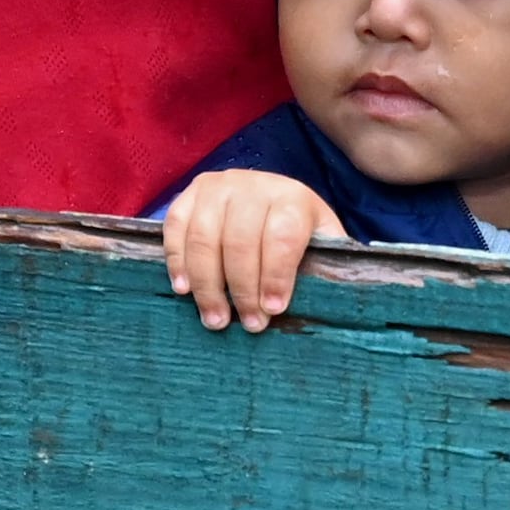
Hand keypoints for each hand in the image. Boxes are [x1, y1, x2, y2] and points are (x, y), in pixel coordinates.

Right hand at [165, 170, 341, 331]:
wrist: (269, 195)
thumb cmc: (296, 231)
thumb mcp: (321, 241)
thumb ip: (326, 264)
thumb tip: (334, 303)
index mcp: (291, 198)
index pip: (281, 237)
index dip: (276, 276)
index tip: (273, 310)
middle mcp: (252, 186)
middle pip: (240, 241)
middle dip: (242, 289)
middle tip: (247, 324)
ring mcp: (217, 186)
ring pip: (204, 237)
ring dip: (207, 284)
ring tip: (215, 318)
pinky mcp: (190, 194)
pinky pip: (176, 227)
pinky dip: (177, 260)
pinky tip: (184, 289)